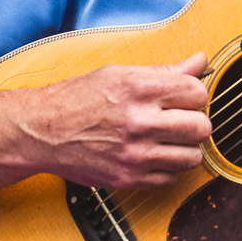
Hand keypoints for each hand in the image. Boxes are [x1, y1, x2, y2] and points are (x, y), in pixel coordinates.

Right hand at [7, 52, 211, 189]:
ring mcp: (134, 154)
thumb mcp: (119, 74)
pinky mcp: (127, 178)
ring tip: (170, 140)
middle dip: (196, 121)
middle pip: (201, 127)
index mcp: (138, 89)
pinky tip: (154, 155)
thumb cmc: (76, 99)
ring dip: (186, 148)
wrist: (40, 131)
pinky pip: (170, 179)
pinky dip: (167, 169)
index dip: (195, 93)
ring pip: (192, 157)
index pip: (197, 92)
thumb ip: (164, 71)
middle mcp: (138, 122)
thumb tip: (199, 62)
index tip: (186, 97)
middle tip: (182, 120)